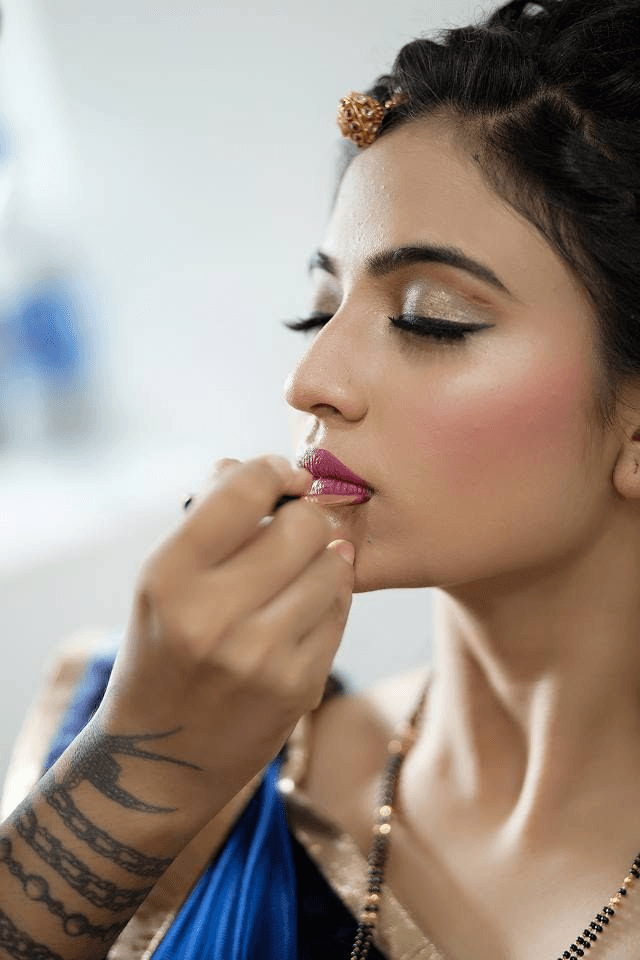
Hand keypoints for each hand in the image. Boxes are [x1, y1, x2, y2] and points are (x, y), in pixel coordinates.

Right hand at [93, 455, 355, 827]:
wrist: (160, 758)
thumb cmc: (162, 649)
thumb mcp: (162, 582)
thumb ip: (207, 519)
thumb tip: (258, 468)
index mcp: (168, 577)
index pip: (245, 489)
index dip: (273, 471)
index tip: (282, 478)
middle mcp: (214, 616)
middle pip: (304, 524)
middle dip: (303, 516)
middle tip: (292, 527)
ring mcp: (261, 655)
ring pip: (333, 563)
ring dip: (321, 557)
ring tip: (295, 573)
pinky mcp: (299, 685)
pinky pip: (341, 608)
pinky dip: (329, 596)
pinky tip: (303, 607)